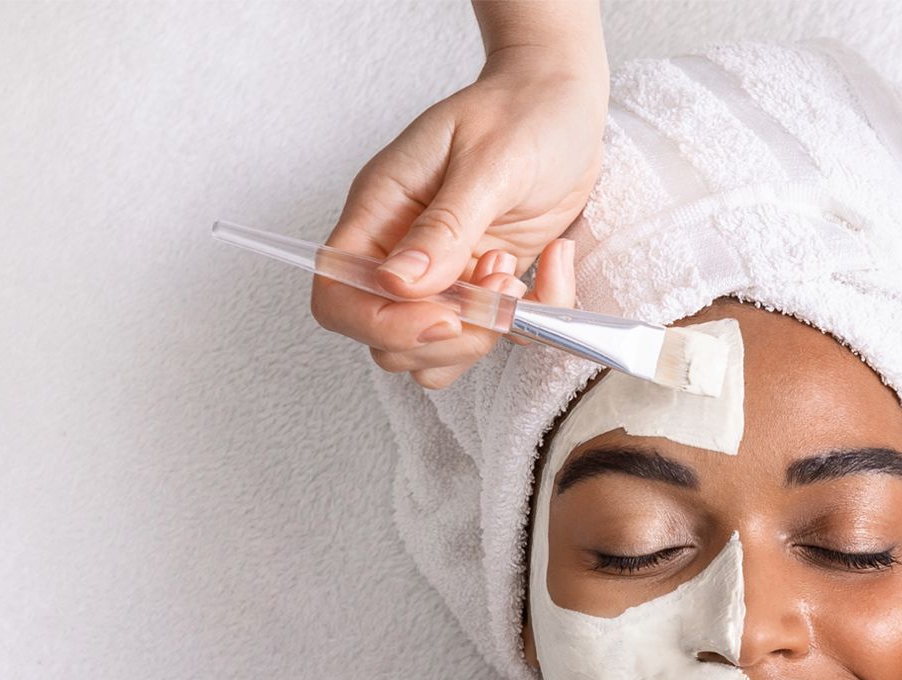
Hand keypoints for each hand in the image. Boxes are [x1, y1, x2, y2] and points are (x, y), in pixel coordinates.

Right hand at [310, 47, 606, 389]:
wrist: (563, 102)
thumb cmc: (521, 113)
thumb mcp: (487, 161)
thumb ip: (445, 227)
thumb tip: (400, 283)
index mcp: (381, 211)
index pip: (338, 292)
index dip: (380, 323)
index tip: (446, 318)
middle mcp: (403, 250)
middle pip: (387, 338)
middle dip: (446, 337)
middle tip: (496, 287)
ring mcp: (445, 274)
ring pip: (435, 354)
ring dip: (483, 336)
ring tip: (513, 275)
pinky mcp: (486, 286)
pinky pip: (495, 337)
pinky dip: (530, 323)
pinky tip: (550, 265)